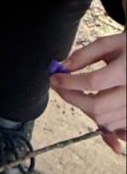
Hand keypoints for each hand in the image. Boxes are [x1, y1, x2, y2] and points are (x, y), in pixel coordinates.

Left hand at [51, 32, 126, 151]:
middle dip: (72, 98)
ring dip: (84, 109)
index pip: (93, 82)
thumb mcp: (110, 43)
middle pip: (97, 106)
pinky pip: (115, 129)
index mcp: (124, 71)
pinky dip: (101, 123)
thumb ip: (85, 54)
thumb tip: (63, 67)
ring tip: (77, 93)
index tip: (54, 78)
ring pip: (104, 120)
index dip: (69, 82)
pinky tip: (93, 109)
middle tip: (59, 88)